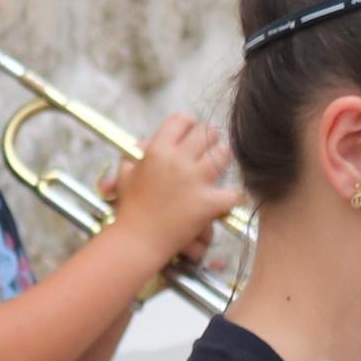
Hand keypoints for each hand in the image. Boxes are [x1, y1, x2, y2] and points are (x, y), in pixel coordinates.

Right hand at [104, 113, 236, 264]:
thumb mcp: (125, 174)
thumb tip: (148, 141)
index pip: (181, 120)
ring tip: (221, 164)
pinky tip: (230, 196)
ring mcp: (195, 181)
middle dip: (210, 138)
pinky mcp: (209, 203)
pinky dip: (235, 195)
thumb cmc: (130, 207)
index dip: (189, 123)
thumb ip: (136, 152)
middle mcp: (177, 160)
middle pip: (206, 133)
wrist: (138, 240)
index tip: (192, 131)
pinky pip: (234, 192)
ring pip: (224, 154)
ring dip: (224, 158)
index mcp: (157, 150)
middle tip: (210, 146)